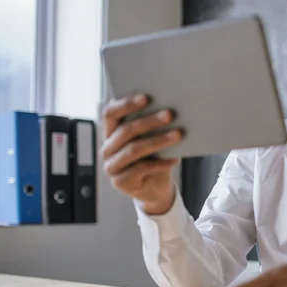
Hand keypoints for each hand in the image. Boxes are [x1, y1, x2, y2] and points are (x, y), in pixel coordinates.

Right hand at [100, 94, 183, 214]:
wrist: (155, 189)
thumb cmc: (154, 158)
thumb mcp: (151, 140)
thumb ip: (151, 126)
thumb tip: (169, 109)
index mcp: (110, 133)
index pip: (110, 114)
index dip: (126, 104)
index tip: (146, 97)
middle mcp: (107, 149)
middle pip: (126, 131)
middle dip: (149, 121)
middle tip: (171, 114)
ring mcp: (112, 167)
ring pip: (134, 149)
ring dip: (158, 140)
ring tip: (178, 134)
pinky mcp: (121, 182)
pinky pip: (143, 168)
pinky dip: (161, 162)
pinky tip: (176, 158)